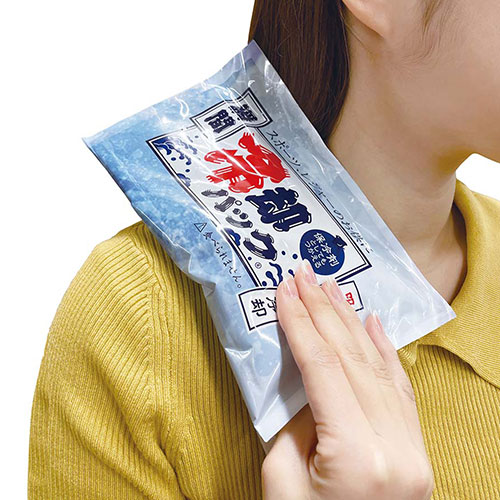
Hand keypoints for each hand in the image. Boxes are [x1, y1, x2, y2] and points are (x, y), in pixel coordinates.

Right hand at [261, 259, 433, 499]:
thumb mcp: (282, 480)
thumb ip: (295, 422)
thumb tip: (305, 379)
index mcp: (357, 458)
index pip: (324, 369)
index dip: (301, 324)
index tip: (285, 291)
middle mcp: (396, 449)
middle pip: (353, 360)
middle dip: (324, 312)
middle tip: (305, 277)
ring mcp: (414, 451)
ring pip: (379, 367)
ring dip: (351, 323)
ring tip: (331, 290)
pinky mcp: (417, 451)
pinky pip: (401, 389)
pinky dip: (384, 351)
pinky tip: (371, 322)